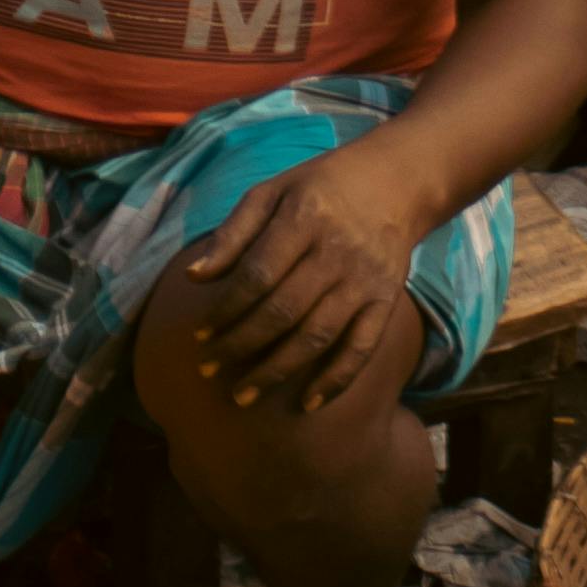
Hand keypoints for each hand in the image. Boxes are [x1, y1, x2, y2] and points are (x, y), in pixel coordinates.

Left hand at [176, 147, 428, 419]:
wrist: (394, 183)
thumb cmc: (318, 187)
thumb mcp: (271, 192)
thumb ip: (232, 233)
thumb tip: (192, 275)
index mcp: (303, 218)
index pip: (257, 274)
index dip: (225, 309)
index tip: (199, 335)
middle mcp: (336, 252)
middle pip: (283, 311)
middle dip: (241, 345)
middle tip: (208, 369)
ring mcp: (365, 281)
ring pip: (317, 336)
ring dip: (278, 370)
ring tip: (243, 395)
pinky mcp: (386, 301)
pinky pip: (361, 348)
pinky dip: (336, 379)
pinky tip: (308, 404)